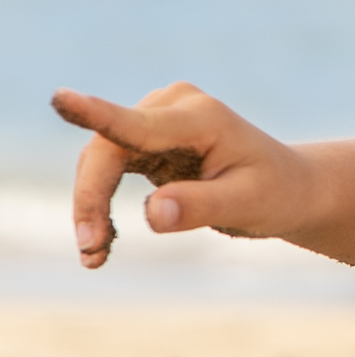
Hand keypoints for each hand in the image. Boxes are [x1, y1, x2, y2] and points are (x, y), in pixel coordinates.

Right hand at [53, 82, 311, 268]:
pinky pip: (106, 171)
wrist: (291, 188)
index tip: (61, 99)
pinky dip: (99, 206)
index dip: (96, 115)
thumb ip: (201, 206)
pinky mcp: (145, 140)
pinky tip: (103, 246)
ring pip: (99, 161)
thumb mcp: (248, 205)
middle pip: (108, 149)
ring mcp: (155, 120)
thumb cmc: (277, 193)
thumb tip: (154, 214)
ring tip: (95, 257)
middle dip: (92, 200)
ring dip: (90, 208)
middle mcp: (172, 108)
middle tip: (91, 252)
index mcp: (201, 117)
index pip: (138, 124)